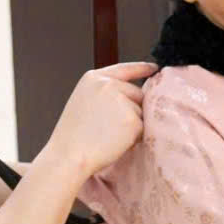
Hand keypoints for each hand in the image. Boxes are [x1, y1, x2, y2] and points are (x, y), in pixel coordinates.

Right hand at [44, 61, 157, 177]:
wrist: (69, 155)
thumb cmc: (74, 135)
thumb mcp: (84, 101)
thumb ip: (106, 93)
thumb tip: (134, 95)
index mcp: (94, 78)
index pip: (125, 69)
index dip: (142, 68)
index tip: (154, 69)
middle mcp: (109, 85)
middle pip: (137, 93)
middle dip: (131, 109)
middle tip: (108, 127)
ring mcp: (122, 101)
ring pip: (140, 112)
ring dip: (131, 124)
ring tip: (107, 134)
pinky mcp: (132, 120)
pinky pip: (142, 128)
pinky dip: (133, 138)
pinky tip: (114, 141)